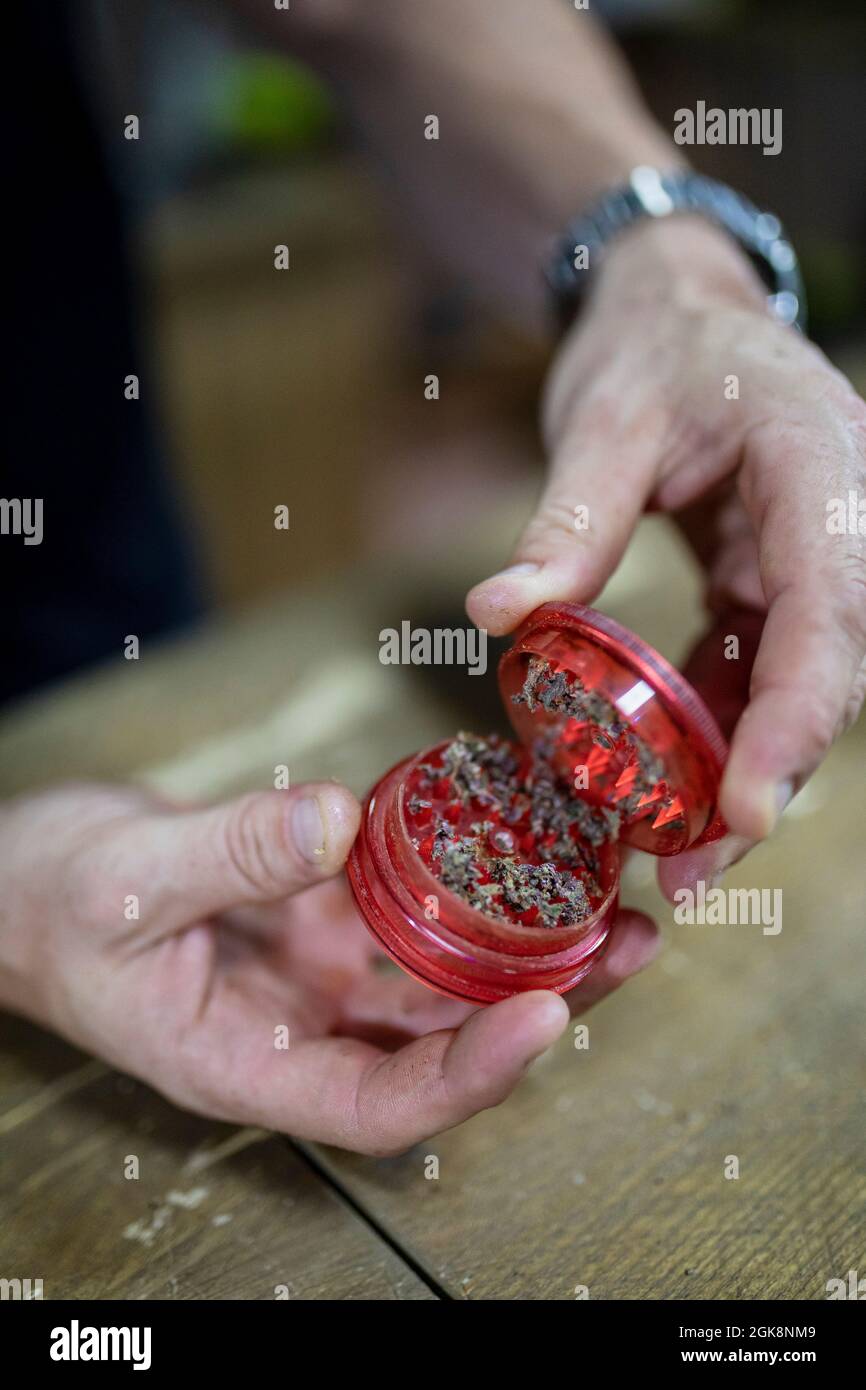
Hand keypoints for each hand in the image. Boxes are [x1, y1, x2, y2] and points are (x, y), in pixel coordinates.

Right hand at [0, 782, 656, 1154]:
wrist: (18, 881)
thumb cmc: (46, 907)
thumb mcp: (126, 881)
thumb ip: (231, 855)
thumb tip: (340, 822)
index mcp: (246, 1063)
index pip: (379, 1106)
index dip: (471, 1076)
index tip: (547, 1016)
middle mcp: (298, 1029)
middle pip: (437, 1047)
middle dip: (538, 1006)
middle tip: (623, 946)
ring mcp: (313, 972)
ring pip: (437, 978)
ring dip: (521, 946)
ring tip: (607, 900)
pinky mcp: (318, 914)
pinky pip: (403, 907)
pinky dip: (461, 882)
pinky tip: (513, 841)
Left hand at [467, 216, 865, 884]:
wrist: (673, 314)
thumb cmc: (651, 346)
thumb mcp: (603, 418)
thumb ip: (569, 522)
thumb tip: (499, 615)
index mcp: (820, 471)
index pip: (831, 612)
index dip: (797, 719)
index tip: (748, 808)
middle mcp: (837, 528)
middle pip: (825, 673)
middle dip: (766, 776)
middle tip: (691, 870)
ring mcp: (808, 563)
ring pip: (793, 688)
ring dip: (738, 772)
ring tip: (672, 858)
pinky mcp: (768, 588)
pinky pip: (751, 671)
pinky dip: (709, 730)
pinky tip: (658, 786)